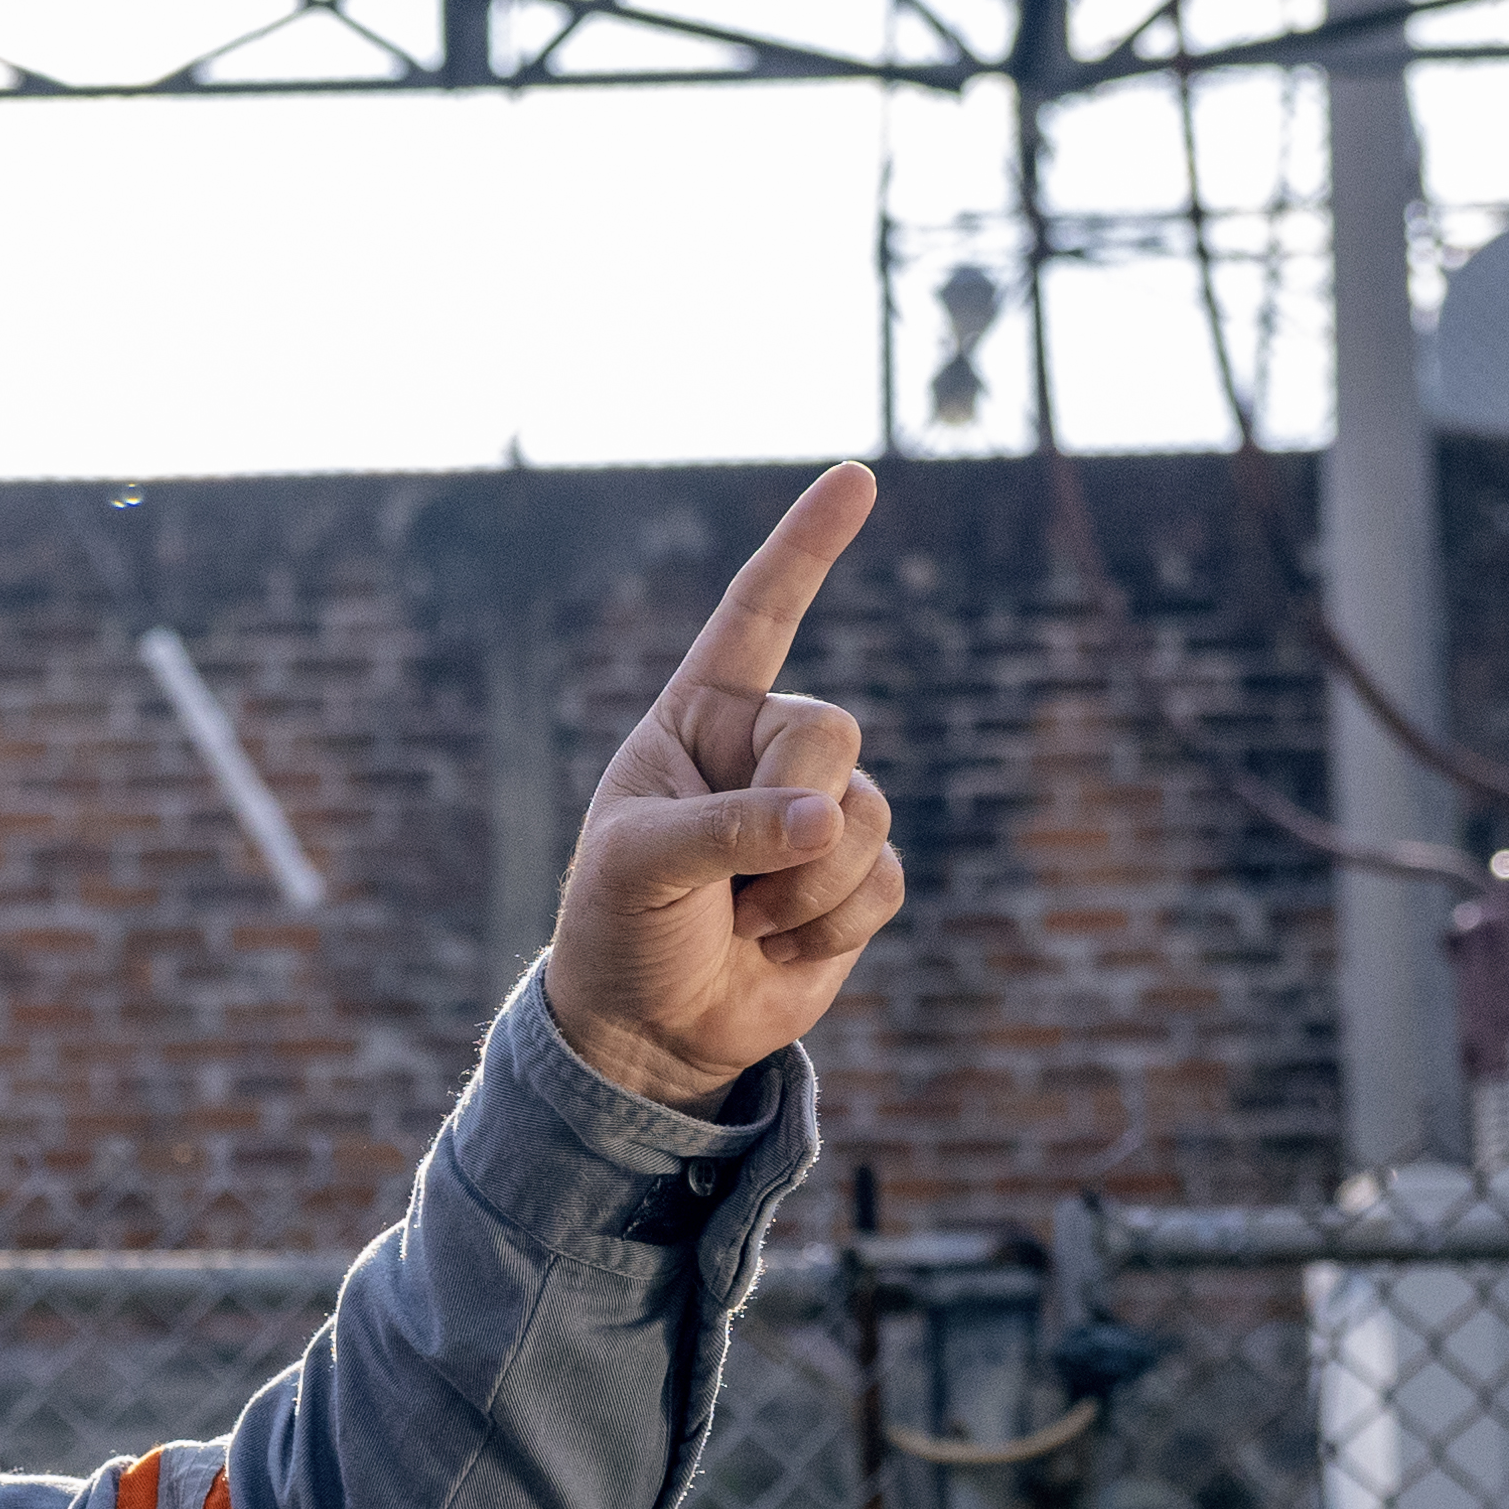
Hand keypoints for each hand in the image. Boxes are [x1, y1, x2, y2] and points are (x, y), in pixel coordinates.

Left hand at [546, 465, 910, 1110]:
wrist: (650, 1029)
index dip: (808, 546)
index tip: (858, 479)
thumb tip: (831, 820)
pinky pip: (886, 881)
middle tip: (731, 874)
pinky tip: (780, 945)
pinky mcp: (857, 876)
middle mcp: (766, 750)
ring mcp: (819, 811)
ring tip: (743, 915)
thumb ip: (728, 830)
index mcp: (699, 715)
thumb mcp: (640, 868)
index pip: (759, 613)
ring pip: (867, 814)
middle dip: (787, 812)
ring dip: (802, 886)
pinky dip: (830, 925)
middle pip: (830, 732)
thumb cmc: (622, 927)